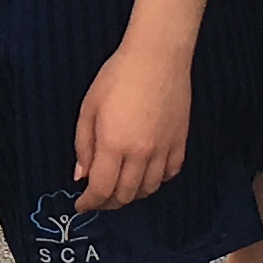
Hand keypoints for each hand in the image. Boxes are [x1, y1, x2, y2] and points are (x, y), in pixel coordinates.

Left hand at [73, 40, 191, 214]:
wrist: (157, 57)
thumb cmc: (117, 77)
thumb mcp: (88, 108)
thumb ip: (84, 146)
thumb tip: (81, 176)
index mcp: (113, 145)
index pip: (101, 190)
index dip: (90, 203)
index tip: (82, 206)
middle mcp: (141, 154)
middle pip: (125, 195)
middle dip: (108, 203)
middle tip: (98, 198)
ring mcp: (164, 150)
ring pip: (148, 189)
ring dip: (131, 194)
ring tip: (120, 188)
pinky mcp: (180, 143)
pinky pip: (169, 175)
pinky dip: (155, 181)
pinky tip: (145, 174)